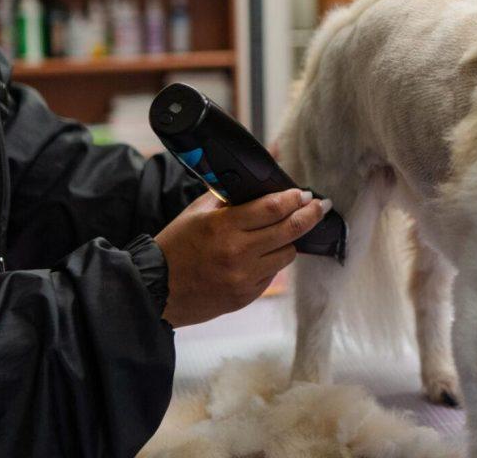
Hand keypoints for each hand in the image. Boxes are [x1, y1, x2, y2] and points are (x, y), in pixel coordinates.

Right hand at [154, 189, 330, 326]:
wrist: (156, 291)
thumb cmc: (176, 247)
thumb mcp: (198, 212)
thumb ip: (230, 195)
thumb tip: (259, 179)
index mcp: (224, 226)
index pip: (274, 208)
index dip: (294, 199)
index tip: (304, 194)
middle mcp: (238, 252)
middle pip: (290, 230)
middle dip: (311, 215)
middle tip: (320, 206)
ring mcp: (244, 277)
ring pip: (287, 254)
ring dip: (290, 240)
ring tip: (286, 231)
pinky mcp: (246, 296)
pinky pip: (273, 274)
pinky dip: (273, 261)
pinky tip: (264, 254)